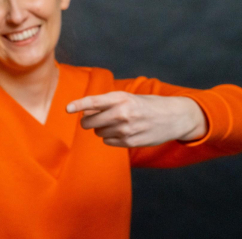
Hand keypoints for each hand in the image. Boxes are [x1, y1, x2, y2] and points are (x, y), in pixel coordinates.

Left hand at [66, 91, 206, 146]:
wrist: (174, 117)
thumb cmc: (146, 105)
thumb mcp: (128, 98)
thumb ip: (107, 104)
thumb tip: (85, 114)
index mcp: (121, 98)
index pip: (94, 101)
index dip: (79, 105)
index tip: (67, 108)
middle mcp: (122, 113)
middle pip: (90, 122)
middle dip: (88, 121)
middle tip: (94, 118)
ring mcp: (126, 130)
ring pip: (98, 133)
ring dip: (102, 129)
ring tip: (117, 123)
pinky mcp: (130, 142)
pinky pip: (108, 142)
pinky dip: (111, 138)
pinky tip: (124, 132)